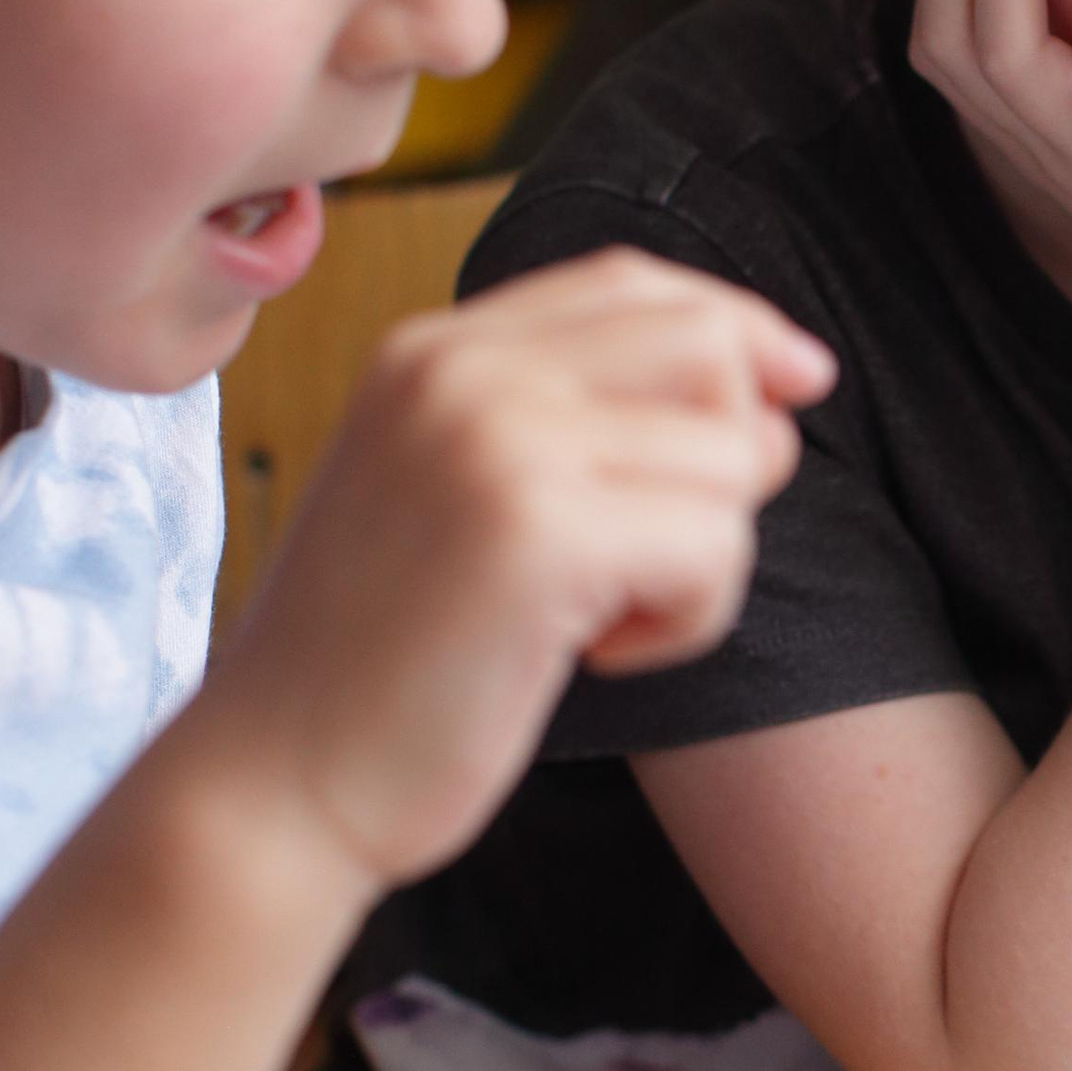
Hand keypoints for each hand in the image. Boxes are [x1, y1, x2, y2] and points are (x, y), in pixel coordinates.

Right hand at [203, 252, 833, 893]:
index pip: (632, 282)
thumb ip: (563, 416)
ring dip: (706, 559)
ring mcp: (495, 442)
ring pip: (734, 454)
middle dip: (735, 451)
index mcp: (431, 350)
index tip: (796, 390)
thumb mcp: (454, 493)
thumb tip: (772, 381)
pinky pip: (718, 543)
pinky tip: (600, 657)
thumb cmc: (382, 666)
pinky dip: (691, 619)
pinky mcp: (539, 534)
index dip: (738, 330)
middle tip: (654, 552)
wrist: (275, 788)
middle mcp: (460, 370)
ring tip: (603, 617)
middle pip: (708, 343)